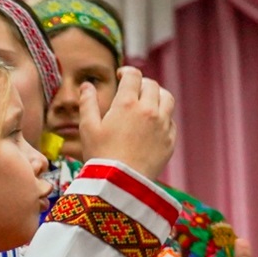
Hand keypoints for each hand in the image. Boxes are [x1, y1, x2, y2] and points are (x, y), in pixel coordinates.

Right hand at [80, 66, 175, 181]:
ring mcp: (163, 125)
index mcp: (127, 104)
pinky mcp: (170, 140)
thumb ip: (87, 103)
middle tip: (133, 90)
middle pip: (152, 85)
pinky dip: (162, 117)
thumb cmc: (100, 156)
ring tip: (148, 102)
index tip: (121, 75)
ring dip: (157, 96)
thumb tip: (87, 85)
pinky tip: (151, 125)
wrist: (120, 184)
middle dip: (141, 84)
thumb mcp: (88, 128)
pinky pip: (170, 121)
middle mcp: (149, 110)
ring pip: (167, 99)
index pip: (133, 76)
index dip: (127, 72)